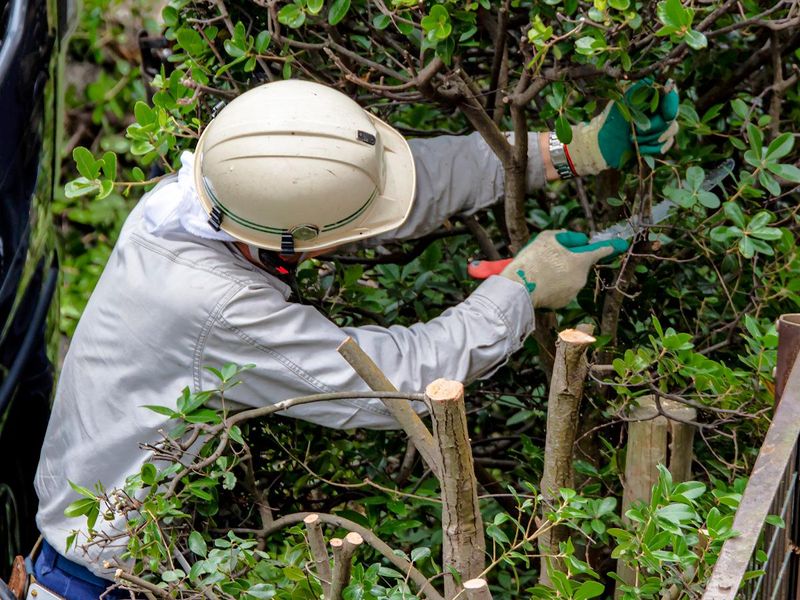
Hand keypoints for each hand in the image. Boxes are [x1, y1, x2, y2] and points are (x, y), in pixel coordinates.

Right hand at [500, 231, 627, 308]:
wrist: (518, 288)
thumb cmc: (533, 260)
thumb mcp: (547, 238)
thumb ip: (567, 236)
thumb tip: (579, 241)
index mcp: (581, 260)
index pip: (599, 251)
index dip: (609, 246)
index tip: (619, 245)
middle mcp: (581, 278)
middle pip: (580, 265)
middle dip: (570, 261)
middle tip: (549, 258)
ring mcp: (573, 292)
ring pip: (570, 278)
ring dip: (561, 274)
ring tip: (541, 272)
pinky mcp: (563, 303)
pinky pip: (563, 291)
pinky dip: (555, 286)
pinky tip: (541, 283)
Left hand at [566, 79, 679, 175]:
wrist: (601, 146)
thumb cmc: (610, 122)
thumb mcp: (623, 103)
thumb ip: (640, 91)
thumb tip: (658, 80)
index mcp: (649, 97)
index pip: (670, 95)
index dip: (671, 103)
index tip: (666, 113)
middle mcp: (657, 109)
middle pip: (671, 116)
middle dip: (654, 127)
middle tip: (635, 131)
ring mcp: (660, 126)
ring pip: (671, 130)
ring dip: (651, 138)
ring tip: (632, 139)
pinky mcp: (658, 141)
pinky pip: (667, 144)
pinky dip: (653, 148)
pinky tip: (640, 148)